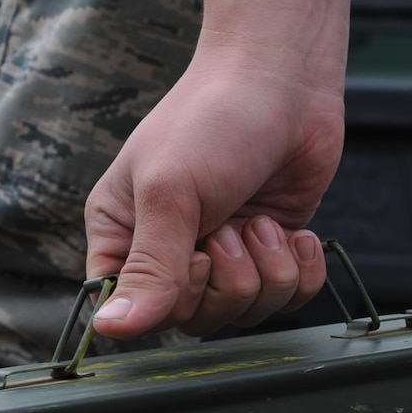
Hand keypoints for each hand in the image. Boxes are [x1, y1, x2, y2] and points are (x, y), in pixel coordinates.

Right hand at [84, 0, 355, 338]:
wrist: (284, 81)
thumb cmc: (212, 121)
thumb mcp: (170, 194)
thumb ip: (151, 268)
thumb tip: (111, 331)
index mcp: (122, 236)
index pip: (135, 314)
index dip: (174, 300)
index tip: (193, 258)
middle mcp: (170, 251)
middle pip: (198, 321)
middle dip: (228, 280)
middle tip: (230, 227)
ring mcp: (225, 254)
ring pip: (248, 313)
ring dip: (266, 270)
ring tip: (261, 221)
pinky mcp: (272, 251)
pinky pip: (291, 299)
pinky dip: (300, 270)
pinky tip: (295, 233)